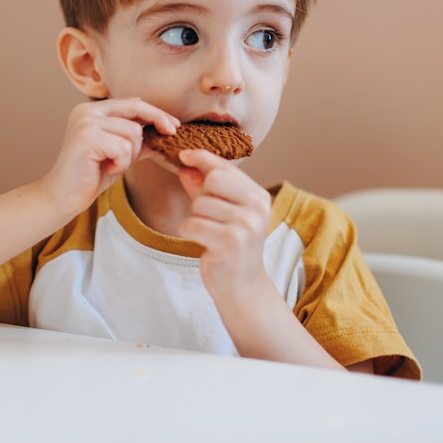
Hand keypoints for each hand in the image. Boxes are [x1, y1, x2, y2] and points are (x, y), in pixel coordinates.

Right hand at [44, 98, 178, 219]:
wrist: (63, 196)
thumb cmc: (91, 175)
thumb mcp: (119, 153)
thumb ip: (136, 139)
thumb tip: (165, 130)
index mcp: (93, 110)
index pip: (132, 103)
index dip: (156, 113)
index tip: (174, 125)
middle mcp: (86, 111)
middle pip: (135, 110)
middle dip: (156, 122)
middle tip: (171, 133)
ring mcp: (85, 123)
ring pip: (132, 132)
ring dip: (130, 155)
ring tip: (113, 165)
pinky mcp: (86, 138)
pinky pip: (123, 148)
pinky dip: (121, 163)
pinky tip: (107, 169)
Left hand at [176, 149, 273, 305]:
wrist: (242, 287)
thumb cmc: (231, 248)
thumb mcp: (222, 214)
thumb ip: (205, 189)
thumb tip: (186, 165)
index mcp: (259, 196)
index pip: (225, 168)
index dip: (202, 158)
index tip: (184, 155)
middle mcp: (257, 207)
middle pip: (213, 180)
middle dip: (201, 197)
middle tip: (208, 217)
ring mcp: (246, 224)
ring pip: (200, 204)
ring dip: (195, 219)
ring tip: (209, 234)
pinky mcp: (230, 242)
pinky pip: (193, 224)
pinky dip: (190, 232)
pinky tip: (203, 243)